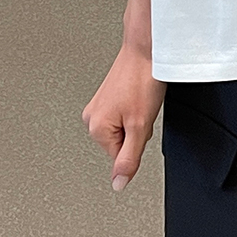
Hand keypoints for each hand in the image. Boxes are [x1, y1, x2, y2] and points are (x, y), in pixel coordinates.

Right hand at [82, 44, 162, 184]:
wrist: (145, 52)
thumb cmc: (142, 81)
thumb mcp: (139, 128)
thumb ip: (129, 159)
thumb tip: (118, 184)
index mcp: (95, 128)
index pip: (119, 158)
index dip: (137, 145)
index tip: (140, 126)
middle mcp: (90, 118)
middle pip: (120, 144)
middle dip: (135, 133)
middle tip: (141, 112)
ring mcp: (96, 107)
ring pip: (122, 130)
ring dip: (135, 121)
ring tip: (139, 102)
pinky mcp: (104, 99)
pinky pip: (122, 117)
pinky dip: (132, 111)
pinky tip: (136, 97)